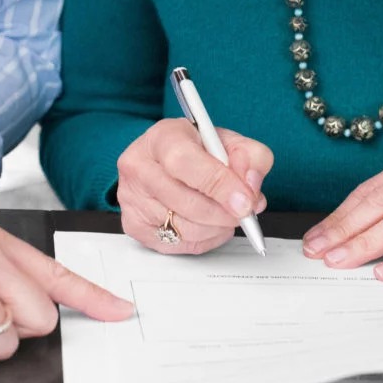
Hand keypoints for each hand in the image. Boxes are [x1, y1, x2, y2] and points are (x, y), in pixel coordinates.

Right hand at [116, 118, 272, 254]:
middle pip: (186, 202)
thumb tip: (251, 187)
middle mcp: (139, 166)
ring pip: (184, 228)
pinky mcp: (134, 225)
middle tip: (244, 211)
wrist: (166, 159)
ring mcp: (131, 198)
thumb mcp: (228, 141)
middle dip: (224, 213)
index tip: (245, 201)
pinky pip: (178, 244)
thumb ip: (250, 156)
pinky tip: (208, 222)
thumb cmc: (195, 149)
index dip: (219, 185)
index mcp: (161, 137)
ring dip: (216, 227)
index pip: (186, 163)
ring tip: (225, 213)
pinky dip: (203, 238)